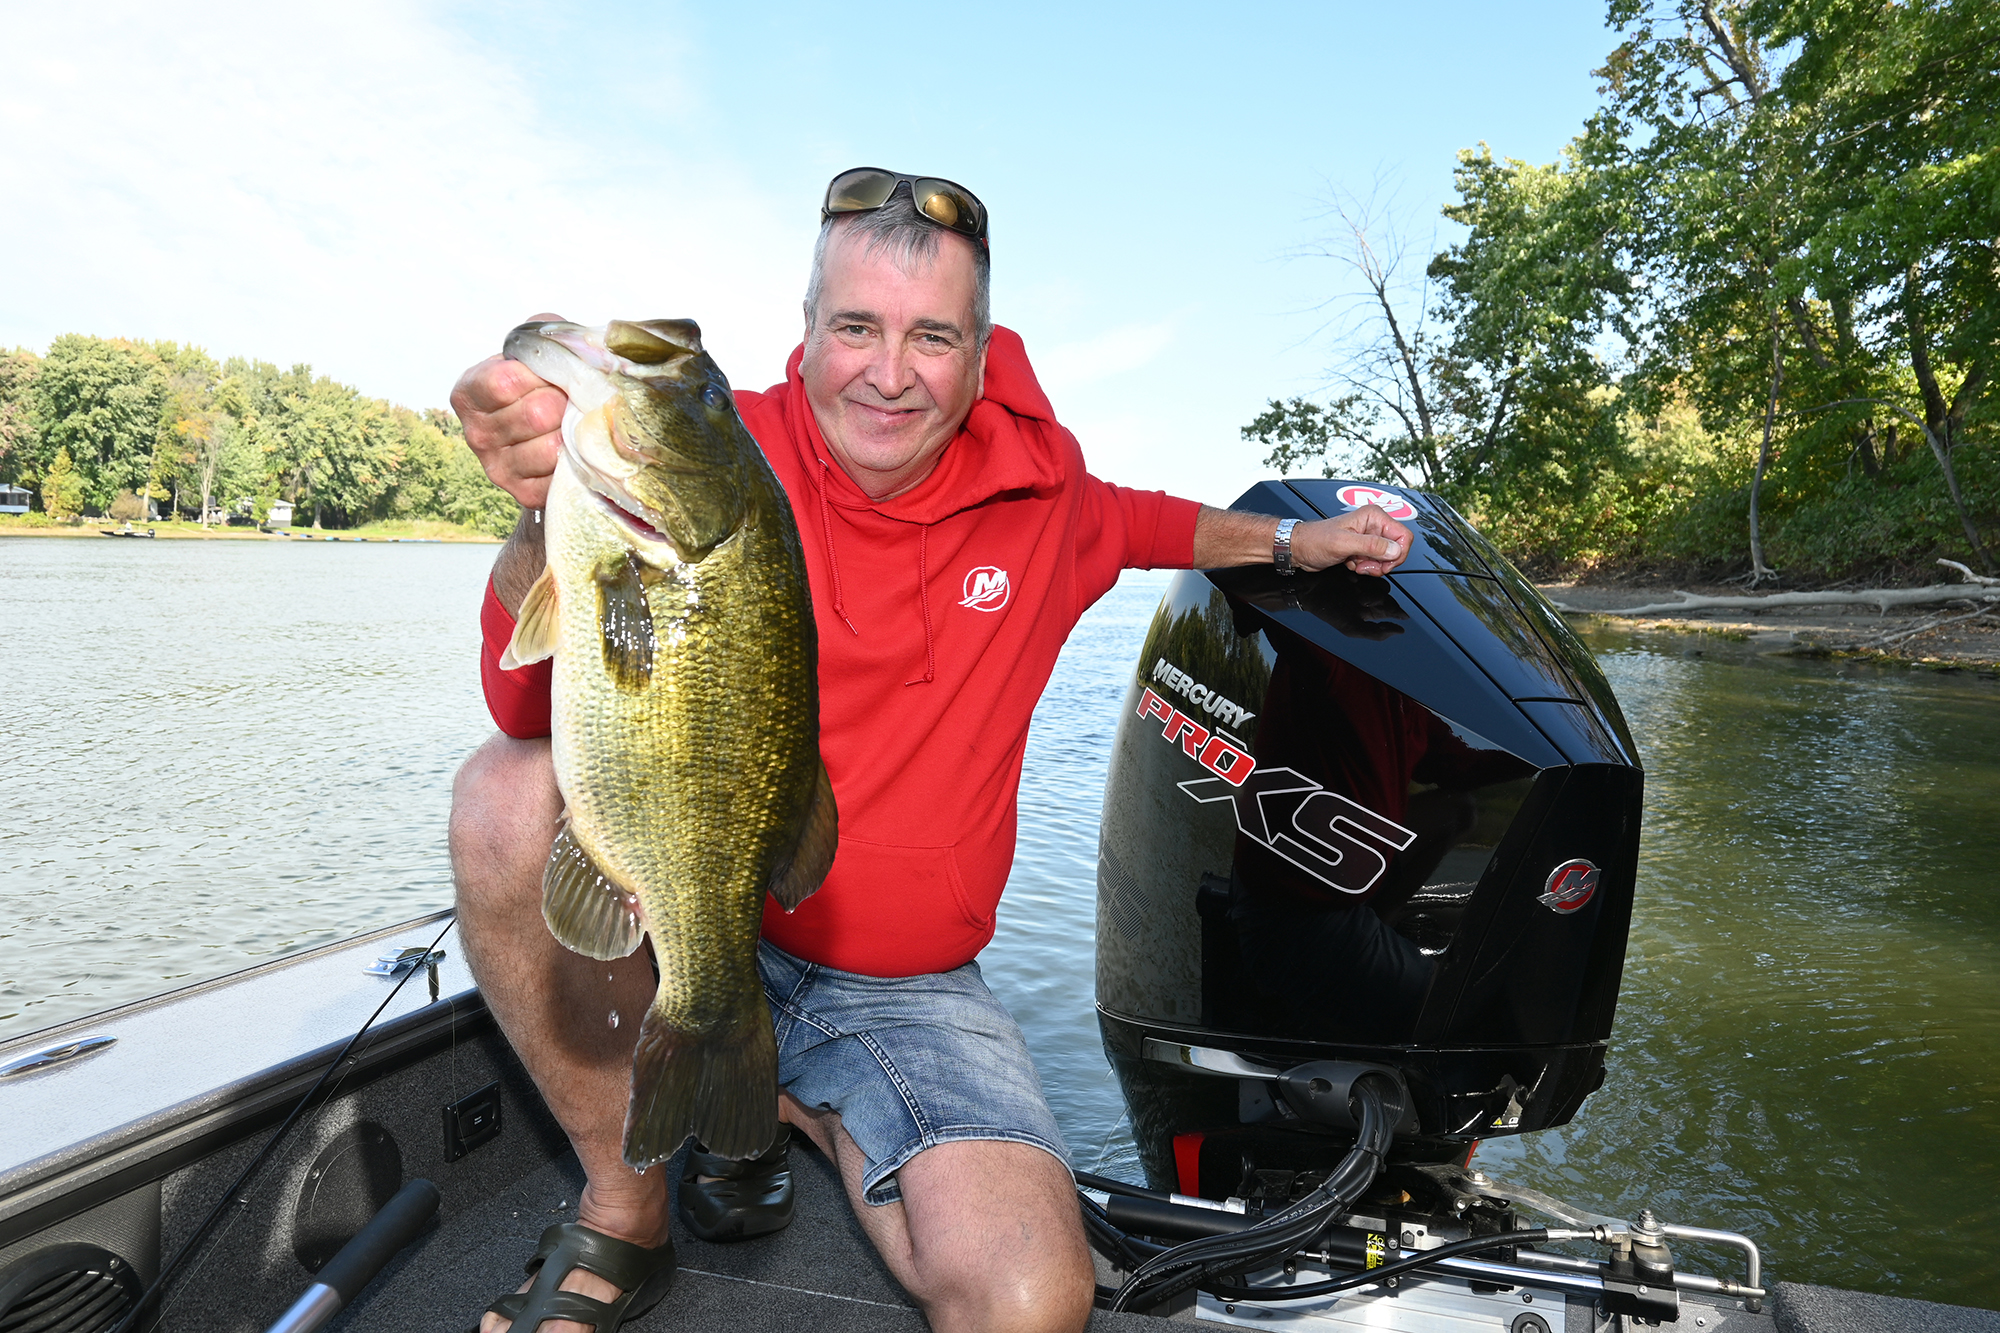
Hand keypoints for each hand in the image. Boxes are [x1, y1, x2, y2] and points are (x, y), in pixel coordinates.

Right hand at [450, 313, 568, 507]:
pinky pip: (563, 474)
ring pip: (553, 447)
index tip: (552, 373)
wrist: (544, 433)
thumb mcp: (534, 352)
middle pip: (537, 414)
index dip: (541, 373)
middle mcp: (476, 434)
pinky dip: (578, 459)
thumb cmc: (539, 385)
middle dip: (565, 401)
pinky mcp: (523, 493)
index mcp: (468, 393)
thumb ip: (547, 334)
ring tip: (574, 421)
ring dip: (575, 431)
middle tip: (572, 398)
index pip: (505, 381)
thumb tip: (576, 342)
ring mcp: (497, 468)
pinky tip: (575, 447)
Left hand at [1291, 505, 1410, 575]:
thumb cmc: (1315, 540)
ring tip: (1356, 564)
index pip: (1404, 536)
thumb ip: (1371, 546)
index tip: (1384, 563)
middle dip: (1383, 562)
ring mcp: (1369, 537)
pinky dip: (1366, 567)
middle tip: (1366, 565)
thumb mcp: (1344, 543)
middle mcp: (1374, 525)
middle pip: (1397, 549)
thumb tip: (1394, 550)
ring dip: (1373, 566)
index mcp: (1373, 516)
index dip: (1397, 553)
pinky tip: (1352, 562)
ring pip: (1387, 558)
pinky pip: (1376, 562)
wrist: (1301, 548)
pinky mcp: (1364, 548)